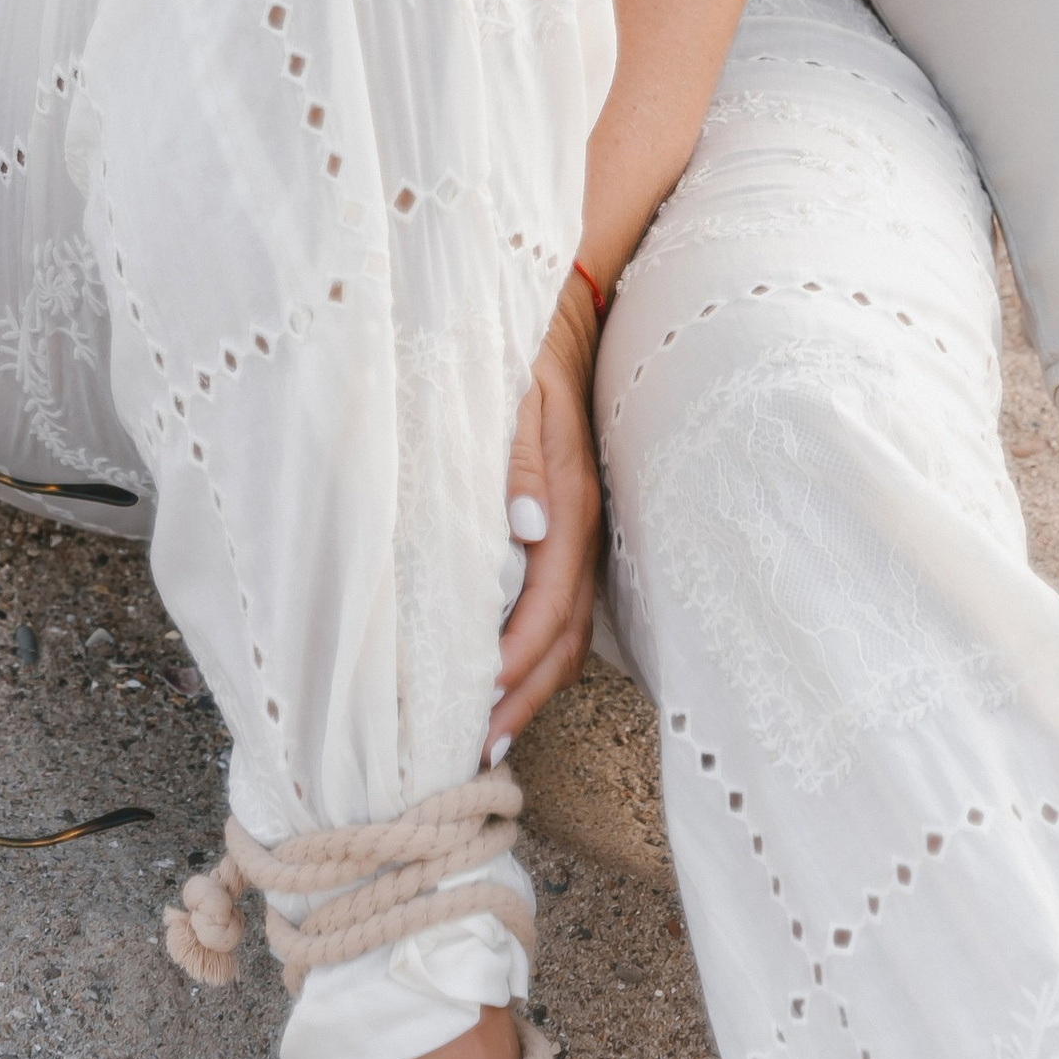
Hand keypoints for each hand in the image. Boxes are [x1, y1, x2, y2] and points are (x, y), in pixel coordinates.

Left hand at [486, 276, 602, 757]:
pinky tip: (504, 668)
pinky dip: (533, 646)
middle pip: (564, 636)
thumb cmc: (520, 346)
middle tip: (476, 754)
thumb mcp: (512, 390)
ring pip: (566, 627)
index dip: (515, 663)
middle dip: (524, 698)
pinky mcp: (569, 519)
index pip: (549, 606)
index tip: (477, 710)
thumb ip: (516, 458)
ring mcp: (581, 524)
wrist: (563, 304)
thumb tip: (527, 533)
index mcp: (571, 502)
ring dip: (531, 683)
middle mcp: (582, 524)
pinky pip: (560, 601)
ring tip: (488, 734)